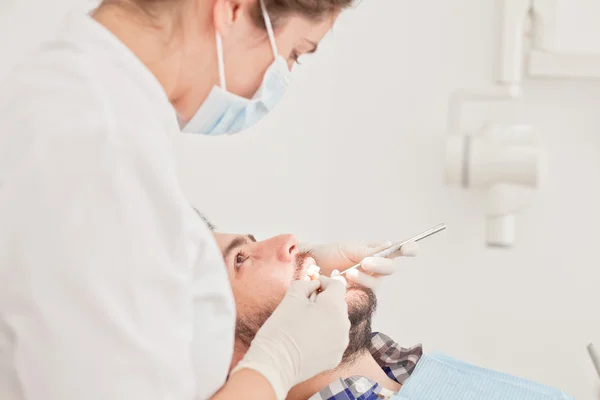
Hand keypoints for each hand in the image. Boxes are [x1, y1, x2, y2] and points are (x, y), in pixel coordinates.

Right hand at [230, 277, 349, 399]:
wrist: (275, 364)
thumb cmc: (281, 329)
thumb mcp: (291, 298)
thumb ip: (306, 284)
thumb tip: (314, 284)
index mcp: (333, 307)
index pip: (337, 285)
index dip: (323, 282)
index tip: (311, 287)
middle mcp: (343, 325)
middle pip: (338, 303)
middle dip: (324, 301)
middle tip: (303, 306)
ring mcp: (341, 343)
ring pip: (337, 321)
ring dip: (325, 318)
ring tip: (305, 324)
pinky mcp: (336, 357)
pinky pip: (334, 338)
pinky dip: (325, 335)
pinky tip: (308, 338)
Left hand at [305, 241, 418, 288]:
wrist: (311, 267)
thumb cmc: (331, 253)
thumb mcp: (349, 247)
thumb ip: (367, 251)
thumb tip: (388, 247)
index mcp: (377, 251)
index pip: (398, 250)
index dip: (409, 248)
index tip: (410, 249)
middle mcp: (376, 267)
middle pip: (390, 268)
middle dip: (379, 265)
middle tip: (364, 262)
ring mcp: (369, 281)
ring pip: (377, 282)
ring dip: (363, 278)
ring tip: (347, 273)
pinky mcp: (360, 294)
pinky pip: (365, 293)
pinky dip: (355, 286)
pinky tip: (342, 280)